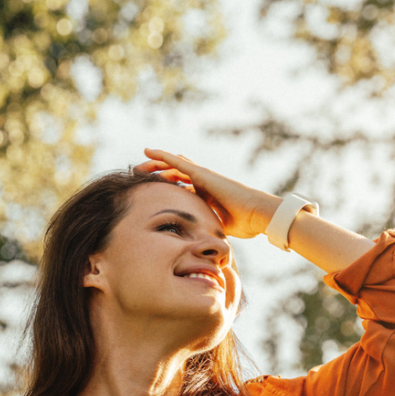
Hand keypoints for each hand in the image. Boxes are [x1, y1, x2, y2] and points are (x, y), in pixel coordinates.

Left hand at [133, 148, 278, 238]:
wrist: (257, 215)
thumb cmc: (244, 223)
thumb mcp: (217, 227)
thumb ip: (207, 229)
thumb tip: (199, 243)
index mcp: (205, 195)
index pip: (180, 188)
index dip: (165, 188)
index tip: (149, 193)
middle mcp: (202, 182)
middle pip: (173, 174)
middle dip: (155, 174)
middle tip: (137, 177)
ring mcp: (202, 176)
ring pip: (172, 165)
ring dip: (153, 164)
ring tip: (136, 166)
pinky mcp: (201, 173)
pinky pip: (177, 162)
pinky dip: (162, 155)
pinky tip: (148, 151)